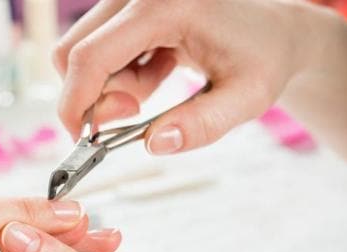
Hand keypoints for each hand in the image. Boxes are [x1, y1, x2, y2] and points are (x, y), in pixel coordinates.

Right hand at [54, 0, 346, 155]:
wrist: (274, 31)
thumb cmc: (264, 58)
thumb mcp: (246, 98)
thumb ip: (202, 124)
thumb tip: (153, 144)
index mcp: (165, 7)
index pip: (89, 56)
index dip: (76, 104)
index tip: (84, 140)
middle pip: (72, 52)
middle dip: (92, 95)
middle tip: (135, 112)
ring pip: (80, 52)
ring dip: (109, 85)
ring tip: (156, 86)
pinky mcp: (127, 9)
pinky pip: (96, 49)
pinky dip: (117, 73)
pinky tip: (155, 70)